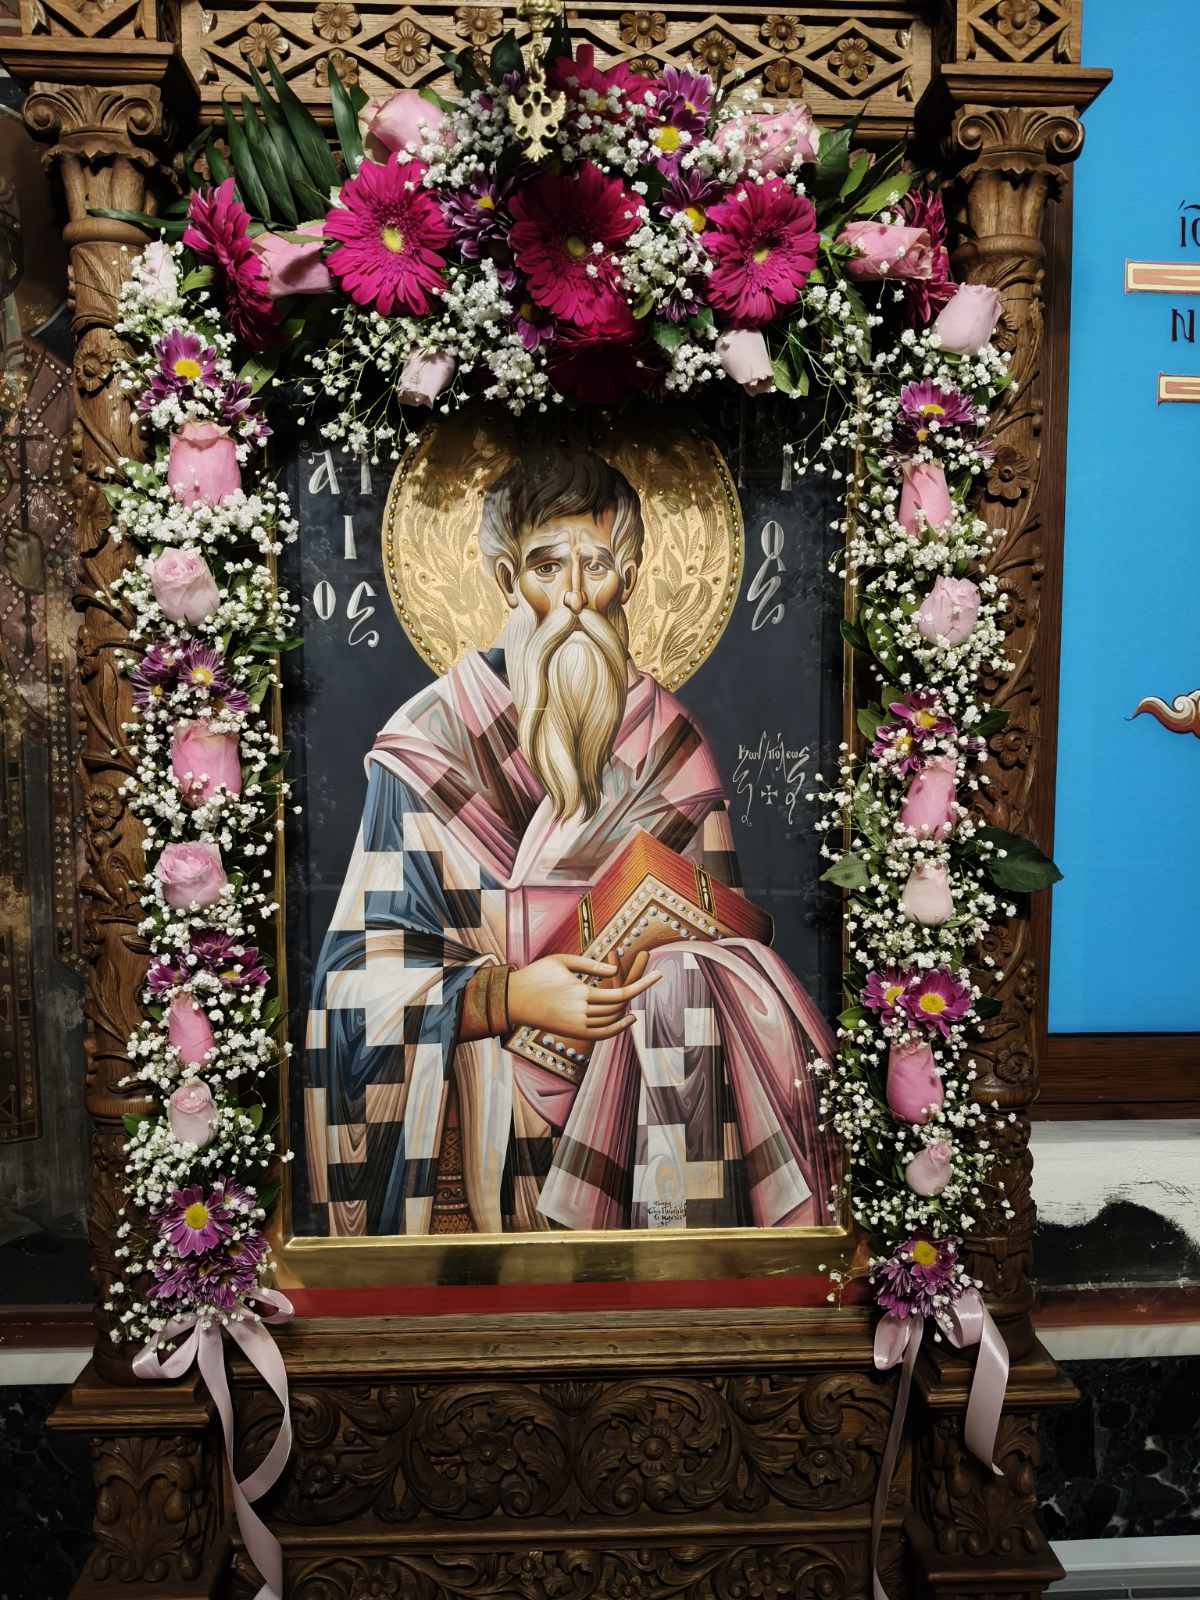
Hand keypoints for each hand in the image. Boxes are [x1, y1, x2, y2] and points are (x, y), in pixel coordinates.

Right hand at [508, 950, 660, 1041]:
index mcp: (579, 992)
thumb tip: (616, 969)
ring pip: (611, 1021)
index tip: (659, 975)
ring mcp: (575, 1025)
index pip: (619, 993)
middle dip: (637, 992)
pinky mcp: (572, 1033)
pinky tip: (628, 1018)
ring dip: (627, 1008)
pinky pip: (601, 1035)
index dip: (642, 985)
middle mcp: (579, 1012)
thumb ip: (590, 965)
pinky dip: (617, 1028)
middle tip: (650, 977)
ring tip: (637, 992)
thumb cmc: (537, 974)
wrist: (513, 999)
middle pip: (618, 1007)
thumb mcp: (562, 960)